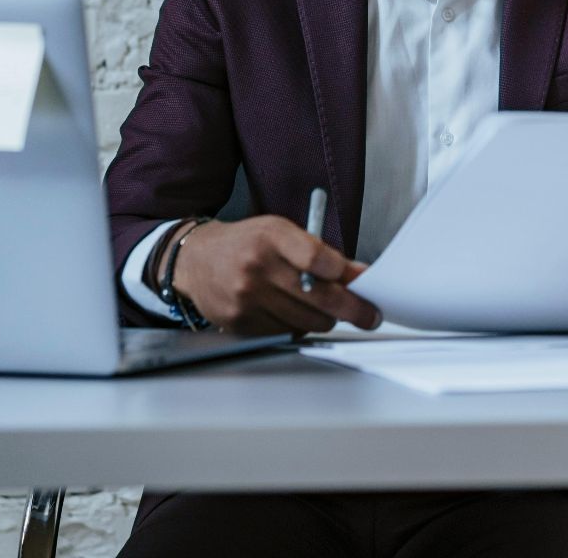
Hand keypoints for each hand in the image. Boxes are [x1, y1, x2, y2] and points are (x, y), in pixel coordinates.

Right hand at [170, 215, 380, 334]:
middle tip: (370, 314)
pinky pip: (287, 333)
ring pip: (307, 321)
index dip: (345, 274)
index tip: (365, 282)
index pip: (316, 258)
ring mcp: (246, 297)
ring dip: (324, 319)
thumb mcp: (281, 233)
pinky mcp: (240, 322)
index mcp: (270, 236)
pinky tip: (292, 312)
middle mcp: (255, 266)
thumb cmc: (248, 245)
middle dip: (353, 309)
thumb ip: (320, 253)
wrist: (197, 261)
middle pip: (318, 297)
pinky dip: (298, 327)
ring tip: (321, 308)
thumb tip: (359, 276)